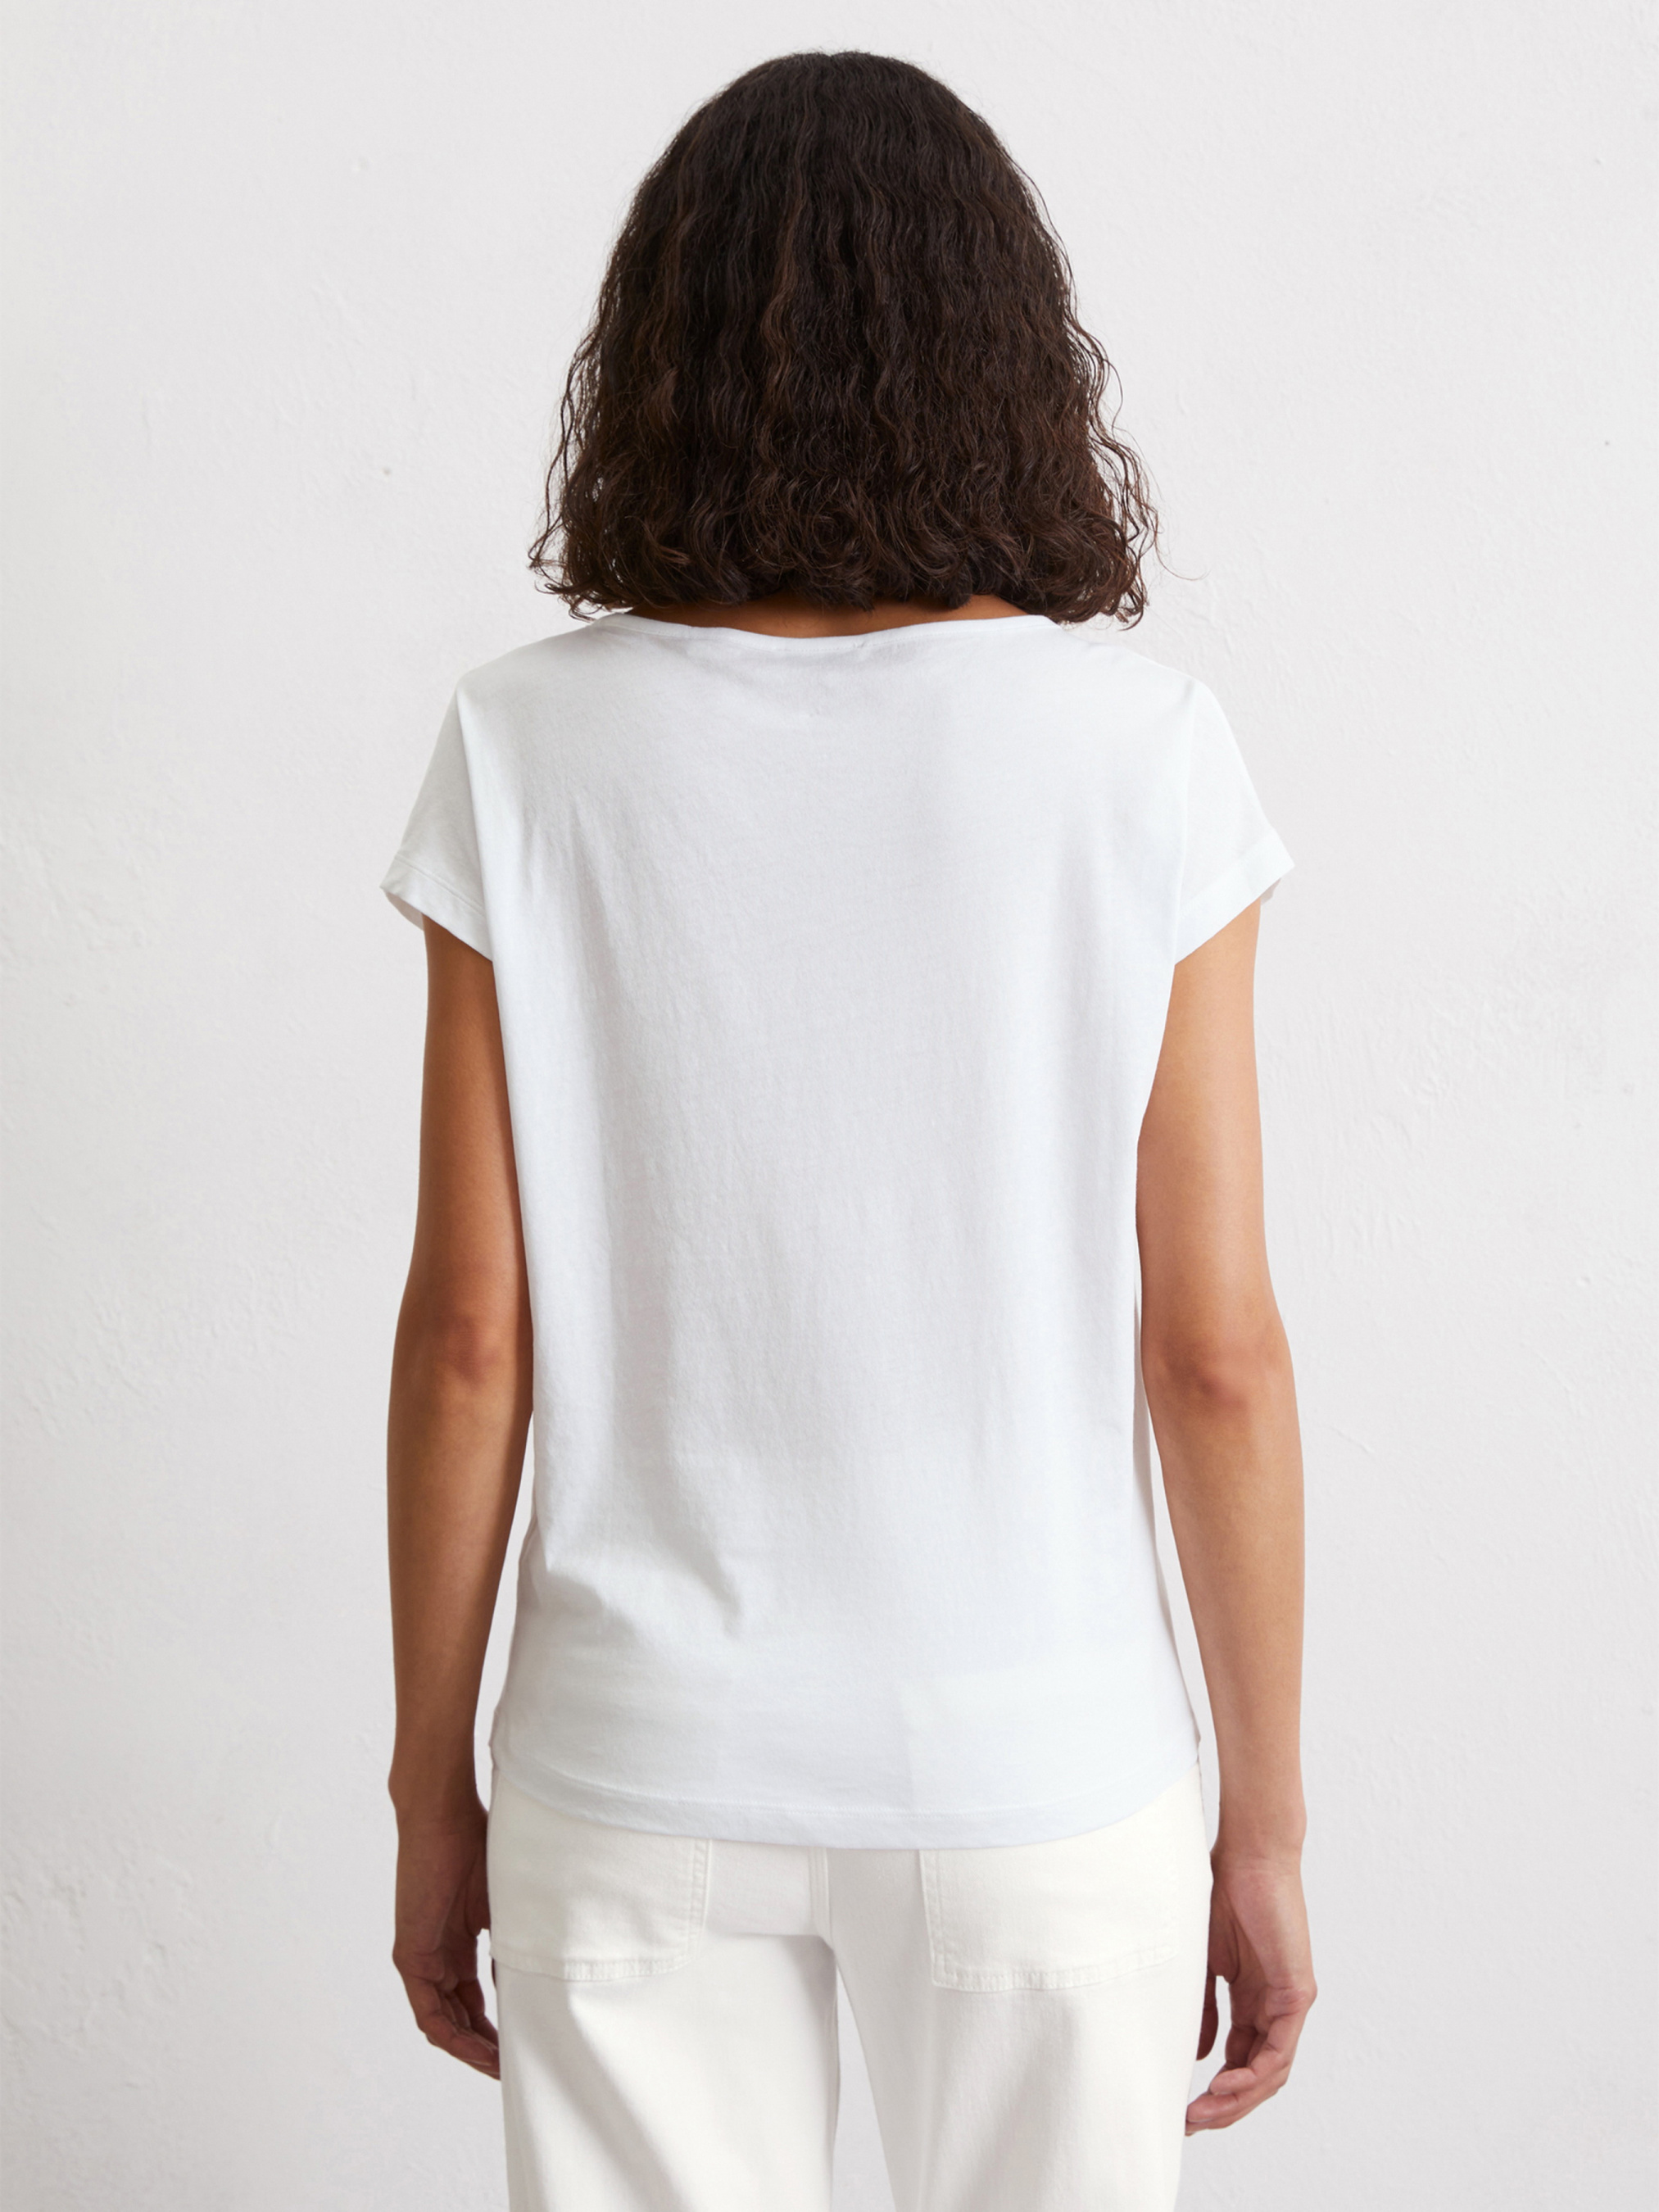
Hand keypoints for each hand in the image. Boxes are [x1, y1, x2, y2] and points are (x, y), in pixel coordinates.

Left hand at [392, 1793, 499, 2077]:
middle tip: (513, 2068)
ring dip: (470, 2048)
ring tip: (500, 2066)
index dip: (497, 2028)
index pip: (473, 2002)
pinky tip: (477, 2049)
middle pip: (459, 2019)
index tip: (521, 2046)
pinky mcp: (409, 1956)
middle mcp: (436, 1957)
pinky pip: (428, 2012)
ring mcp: (420, 1959)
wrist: (443, 1816)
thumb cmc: (477, 1846)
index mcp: (457, 1945)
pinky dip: (452, 2035)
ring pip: (443, 2022)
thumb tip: (534, 1988)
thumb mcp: (504, 1906)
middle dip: (485, 2047)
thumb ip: (512, 1946)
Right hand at [1186, 1849, 1314, 2132]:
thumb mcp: (1204, 1962)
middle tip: (1191, 2122)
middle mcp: (1274, 2007)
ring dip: (1237, 2099)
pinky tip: (1224, 2084)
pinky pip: (1279, 2050)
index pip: (1239, 2059)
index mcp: (1252, 1999)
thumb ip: (1204, 2009)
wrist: (1248, 1855)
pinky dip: (1253, 2074)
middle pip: (1256, 2075)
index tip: (1181, 2105)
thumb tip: (1200, 2055)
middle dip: (1224, 2105)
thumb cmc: (1223, 1893)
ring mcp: (1288, 2003)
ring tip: (1203, 2111)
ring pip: (1270, 2072)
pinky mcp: (1297, 1994)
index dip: (1214, 2088)